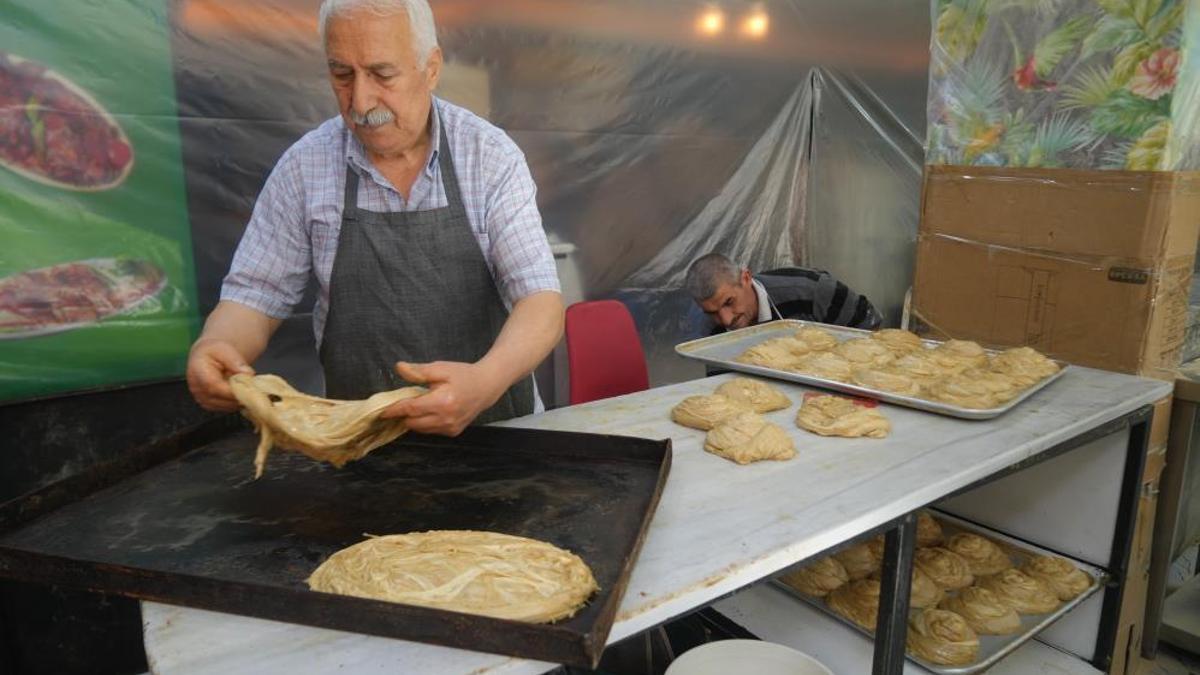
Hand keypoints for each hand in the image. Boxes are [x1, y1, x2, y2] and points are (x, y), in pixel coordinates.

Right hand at [186, 338, 253, 411]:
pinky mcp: (208, 404)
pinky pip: (224, 408)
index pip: (213, 385)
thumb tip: (248, 374)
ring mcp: (201, 398)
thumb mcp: (226, 350)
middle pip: (219, 398)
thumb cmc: (215, 352)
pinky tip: (243, 395)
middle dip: (239, 396)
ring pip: (223, 406)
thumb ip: (236, 362)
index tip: (248, 388)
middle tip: (256, 391)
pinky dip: (236, 403)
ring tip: (250, 391)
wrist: (208, 357)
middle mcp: (196, 387)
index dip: (231, 390)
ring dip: (238, 401)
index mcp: (197, 371)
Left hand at [380, 361, 503, 435]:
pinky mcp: (453, 432)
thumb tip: (399, 368)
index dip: (394, 410)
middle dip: (403, 414)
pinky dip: (425, 423)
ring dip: (414, 419)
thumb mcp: (441, 368)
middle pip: (412, 422)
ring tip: (417, 405)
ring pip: (420, 429)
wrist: (486, 387)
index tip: (381, 411)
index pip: (410, 409)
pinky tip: (429, 411)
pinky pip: (431, 431)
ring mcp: (450, 428)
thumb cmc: (463, 375)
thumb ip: (419, 371)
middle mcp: (446, 419)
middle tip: (401, 403)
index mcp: (442, 402)